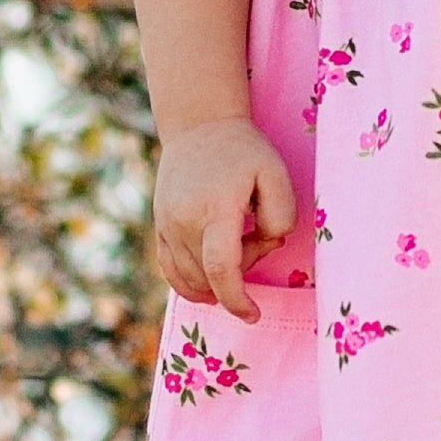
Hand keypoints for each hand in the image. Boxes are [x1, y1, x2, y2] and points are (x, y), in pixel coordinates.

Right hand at [150, 119, 297, 320]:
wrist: (199, 126)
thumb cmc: (244, 151)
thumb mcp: (276, 173)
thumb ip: (281, 214)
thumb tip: (267, 243)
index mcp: (214, 208)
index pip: (221, 268)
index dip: (237, 299)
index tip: (253, 315)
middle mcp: (184, 221)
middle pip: (210, 275)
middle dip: (239, 274)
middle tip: (257, 238)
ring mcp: (167, 225)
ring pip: (190, 278)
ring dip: (217, 278)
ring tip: (237, 242)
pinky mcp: (159, 227)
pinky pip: (170, 271)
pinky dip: (190, 285)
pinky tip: (209, 285)